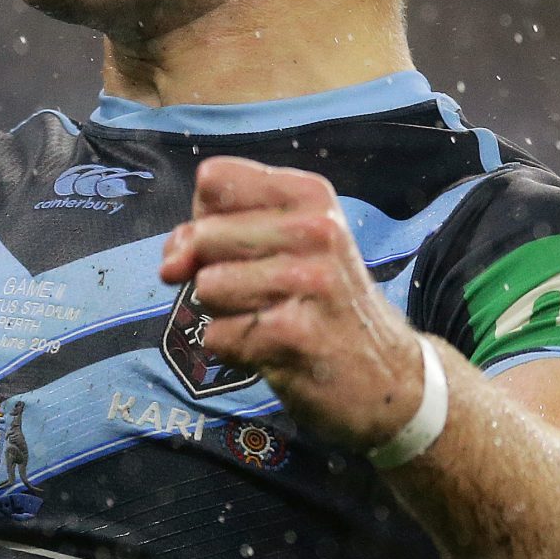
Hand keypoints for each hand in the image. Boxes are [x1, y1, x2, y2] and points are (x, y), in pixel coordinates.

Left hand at [157, 156, 426, 450]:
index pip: (212, 180)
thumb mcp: (286, 247)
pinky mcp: (294, 335)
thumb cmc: (321, 305)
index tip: (233, 248)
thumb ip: (217, 234)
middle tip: (260, 295)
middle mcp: (316, 229)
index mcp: (310, 195)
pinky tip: (273, 351)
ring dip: (224, 314)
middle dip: (211, 272)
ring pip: (206, 287)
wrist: (388, 378)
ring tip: (269, 320)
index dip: (204, 218)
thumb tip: (170, 262)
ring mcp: (308, 281)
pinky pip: (218, 336)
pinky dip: (234, 351)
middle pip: (202, 237)